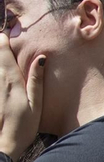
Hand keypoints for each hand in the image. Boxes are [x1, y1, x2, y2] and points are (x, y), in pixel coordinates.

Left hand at [0, 43, 43, 159]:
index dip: (3, 39)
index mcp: (11, 81)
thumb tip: (41, 58)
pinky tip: (2, 75)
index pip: (2, 50)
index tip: (6, 33)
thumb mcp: (36, 105)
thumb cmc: (21, 129)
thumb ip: (36, 80)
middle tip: (1, 36)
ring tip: (0, 48)